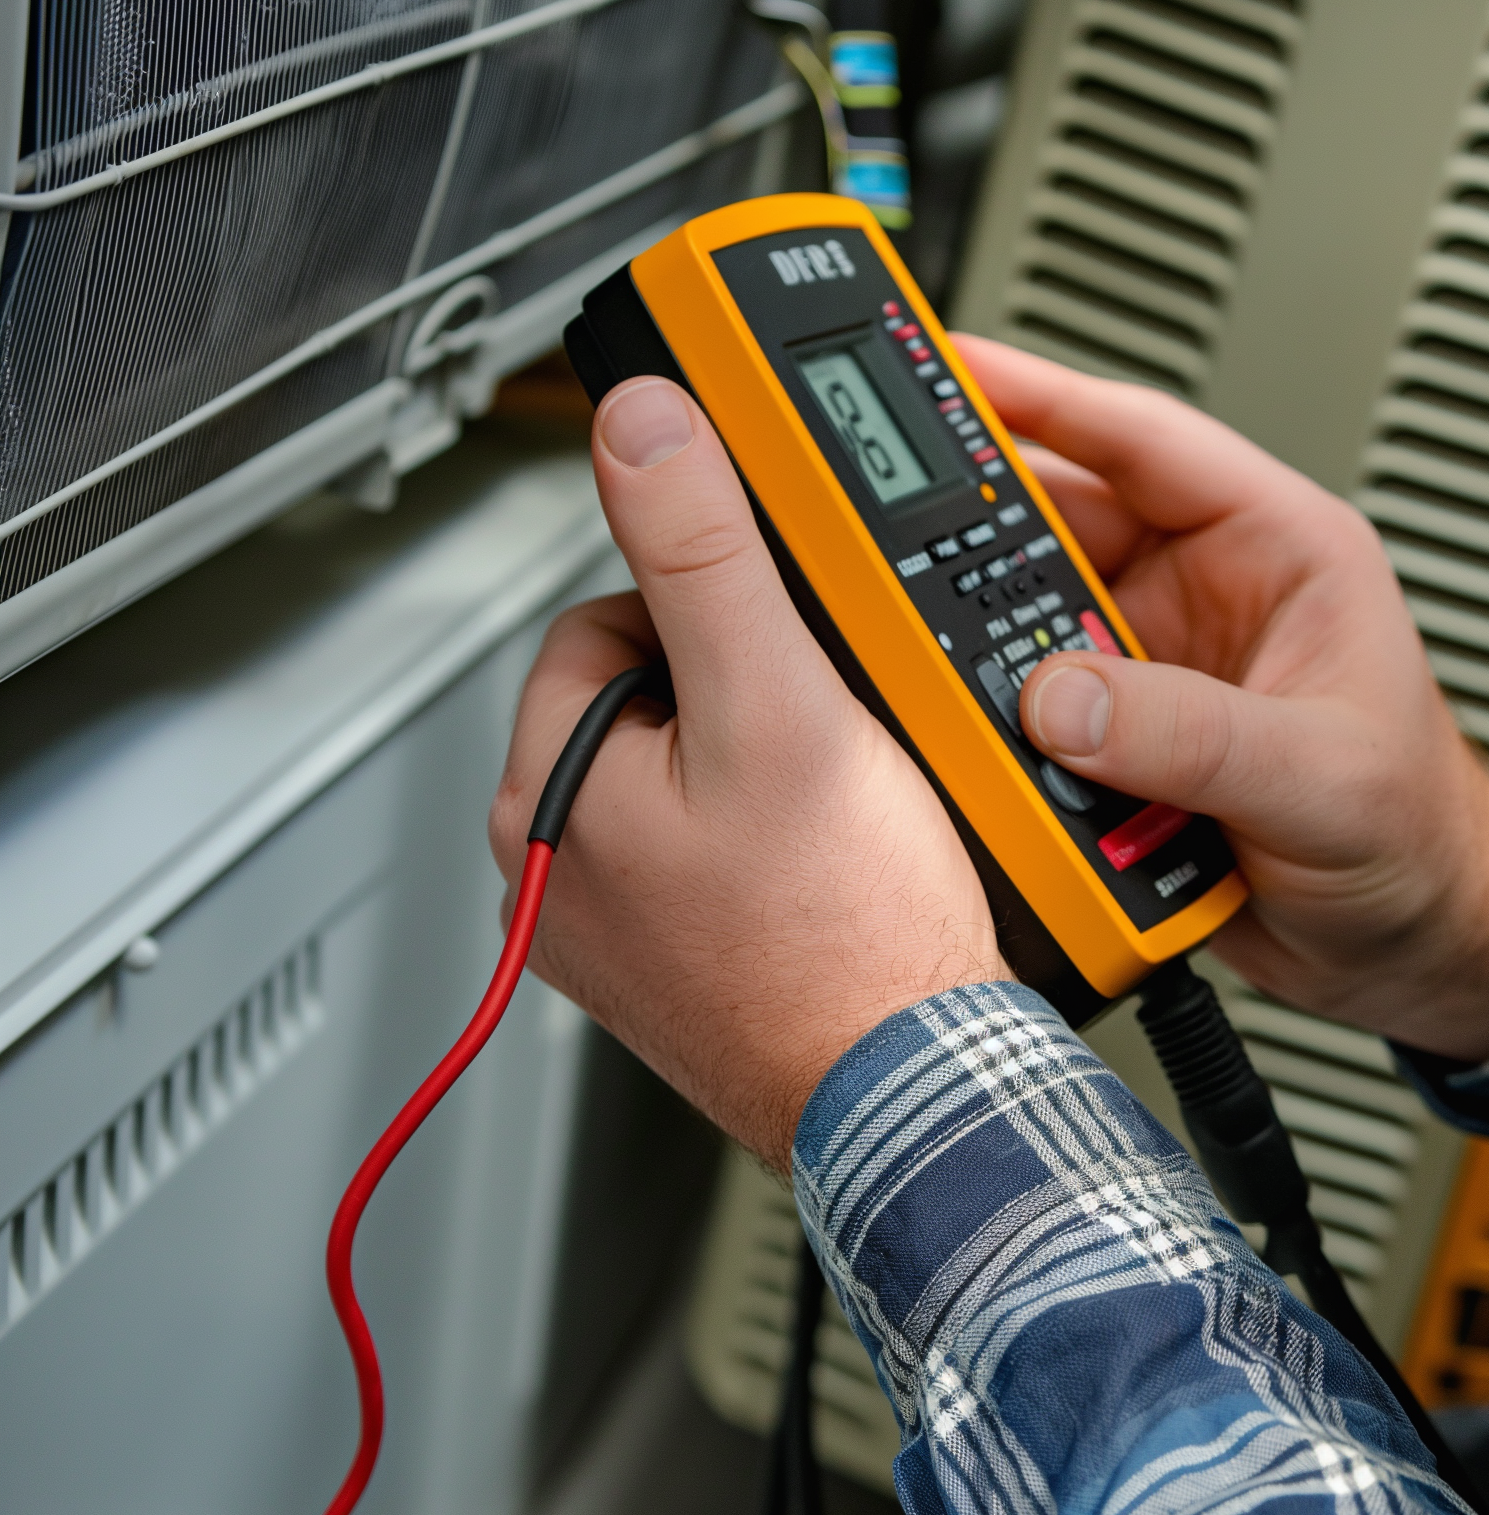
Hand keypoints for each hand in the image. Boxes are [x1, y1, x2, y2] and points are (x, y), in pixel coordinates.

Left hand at [487, 378, 1005, 1167]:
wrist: (919, 1091)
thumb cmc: (847, 936)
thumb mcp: (780, 704)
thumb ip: (706, 555)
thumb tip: (641, 423)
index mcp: (544, 796)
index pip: (611, 616)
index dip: (722, 615)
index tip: (797, 662)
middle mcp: (555, 872)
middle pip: (658, 696)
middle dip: (749, 698)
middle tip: (834, 745)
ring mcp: (618, 933)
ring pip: (698, 777)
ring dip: (771, 771)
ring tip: (845, 816)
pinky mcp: (682, 975)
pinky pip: (725, 861)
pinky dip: (781, 852)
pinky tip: (838, 874)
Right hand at [963, 338, 1488, 1062]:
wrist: (1418, 949)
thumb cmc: (1419, 836)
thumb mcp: (1320, 777)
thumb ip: (1193, 733)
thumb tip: (1065, 700)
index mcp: (1278, 549)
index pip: (1144, 440)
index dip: (1044, 396)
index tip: (945, 367)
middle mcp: (1208, 597)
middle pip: (1060, 532)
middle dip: (973, 536)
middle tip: (875, 530)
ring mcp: (1160, 672)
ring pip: (1031, 629)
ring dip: (982, 652)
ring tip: (916, 660)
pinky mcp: (1127, 745)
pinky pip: (1034, 721)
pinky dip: (997, 737)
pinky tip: (968, 751)